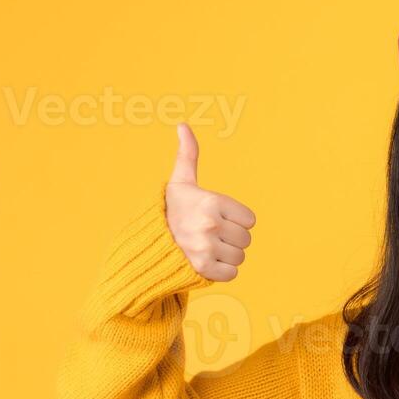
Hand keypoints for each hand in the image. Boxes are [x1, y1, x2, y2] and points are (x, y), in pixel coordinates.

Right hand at [165, 122, 255, 282]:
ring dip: (227, 255)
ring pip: (240, 257)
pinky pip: (232, 273)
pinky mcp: (204, 269)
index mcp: (212, 202)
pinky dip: (221, 271)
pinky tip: (205, 261)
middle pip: (246, 239)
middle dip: (231, 238)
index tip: (217, 218)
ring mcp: (207, 248)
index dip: (236, 220)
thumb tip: (182, 125)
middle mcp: (210, 224)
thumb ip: (188, 154)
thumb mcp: (180, 181)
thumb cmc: (171, 209)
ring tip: (207, 247)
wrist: (147, 242)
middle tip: (210, 234)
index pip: (250, 220)